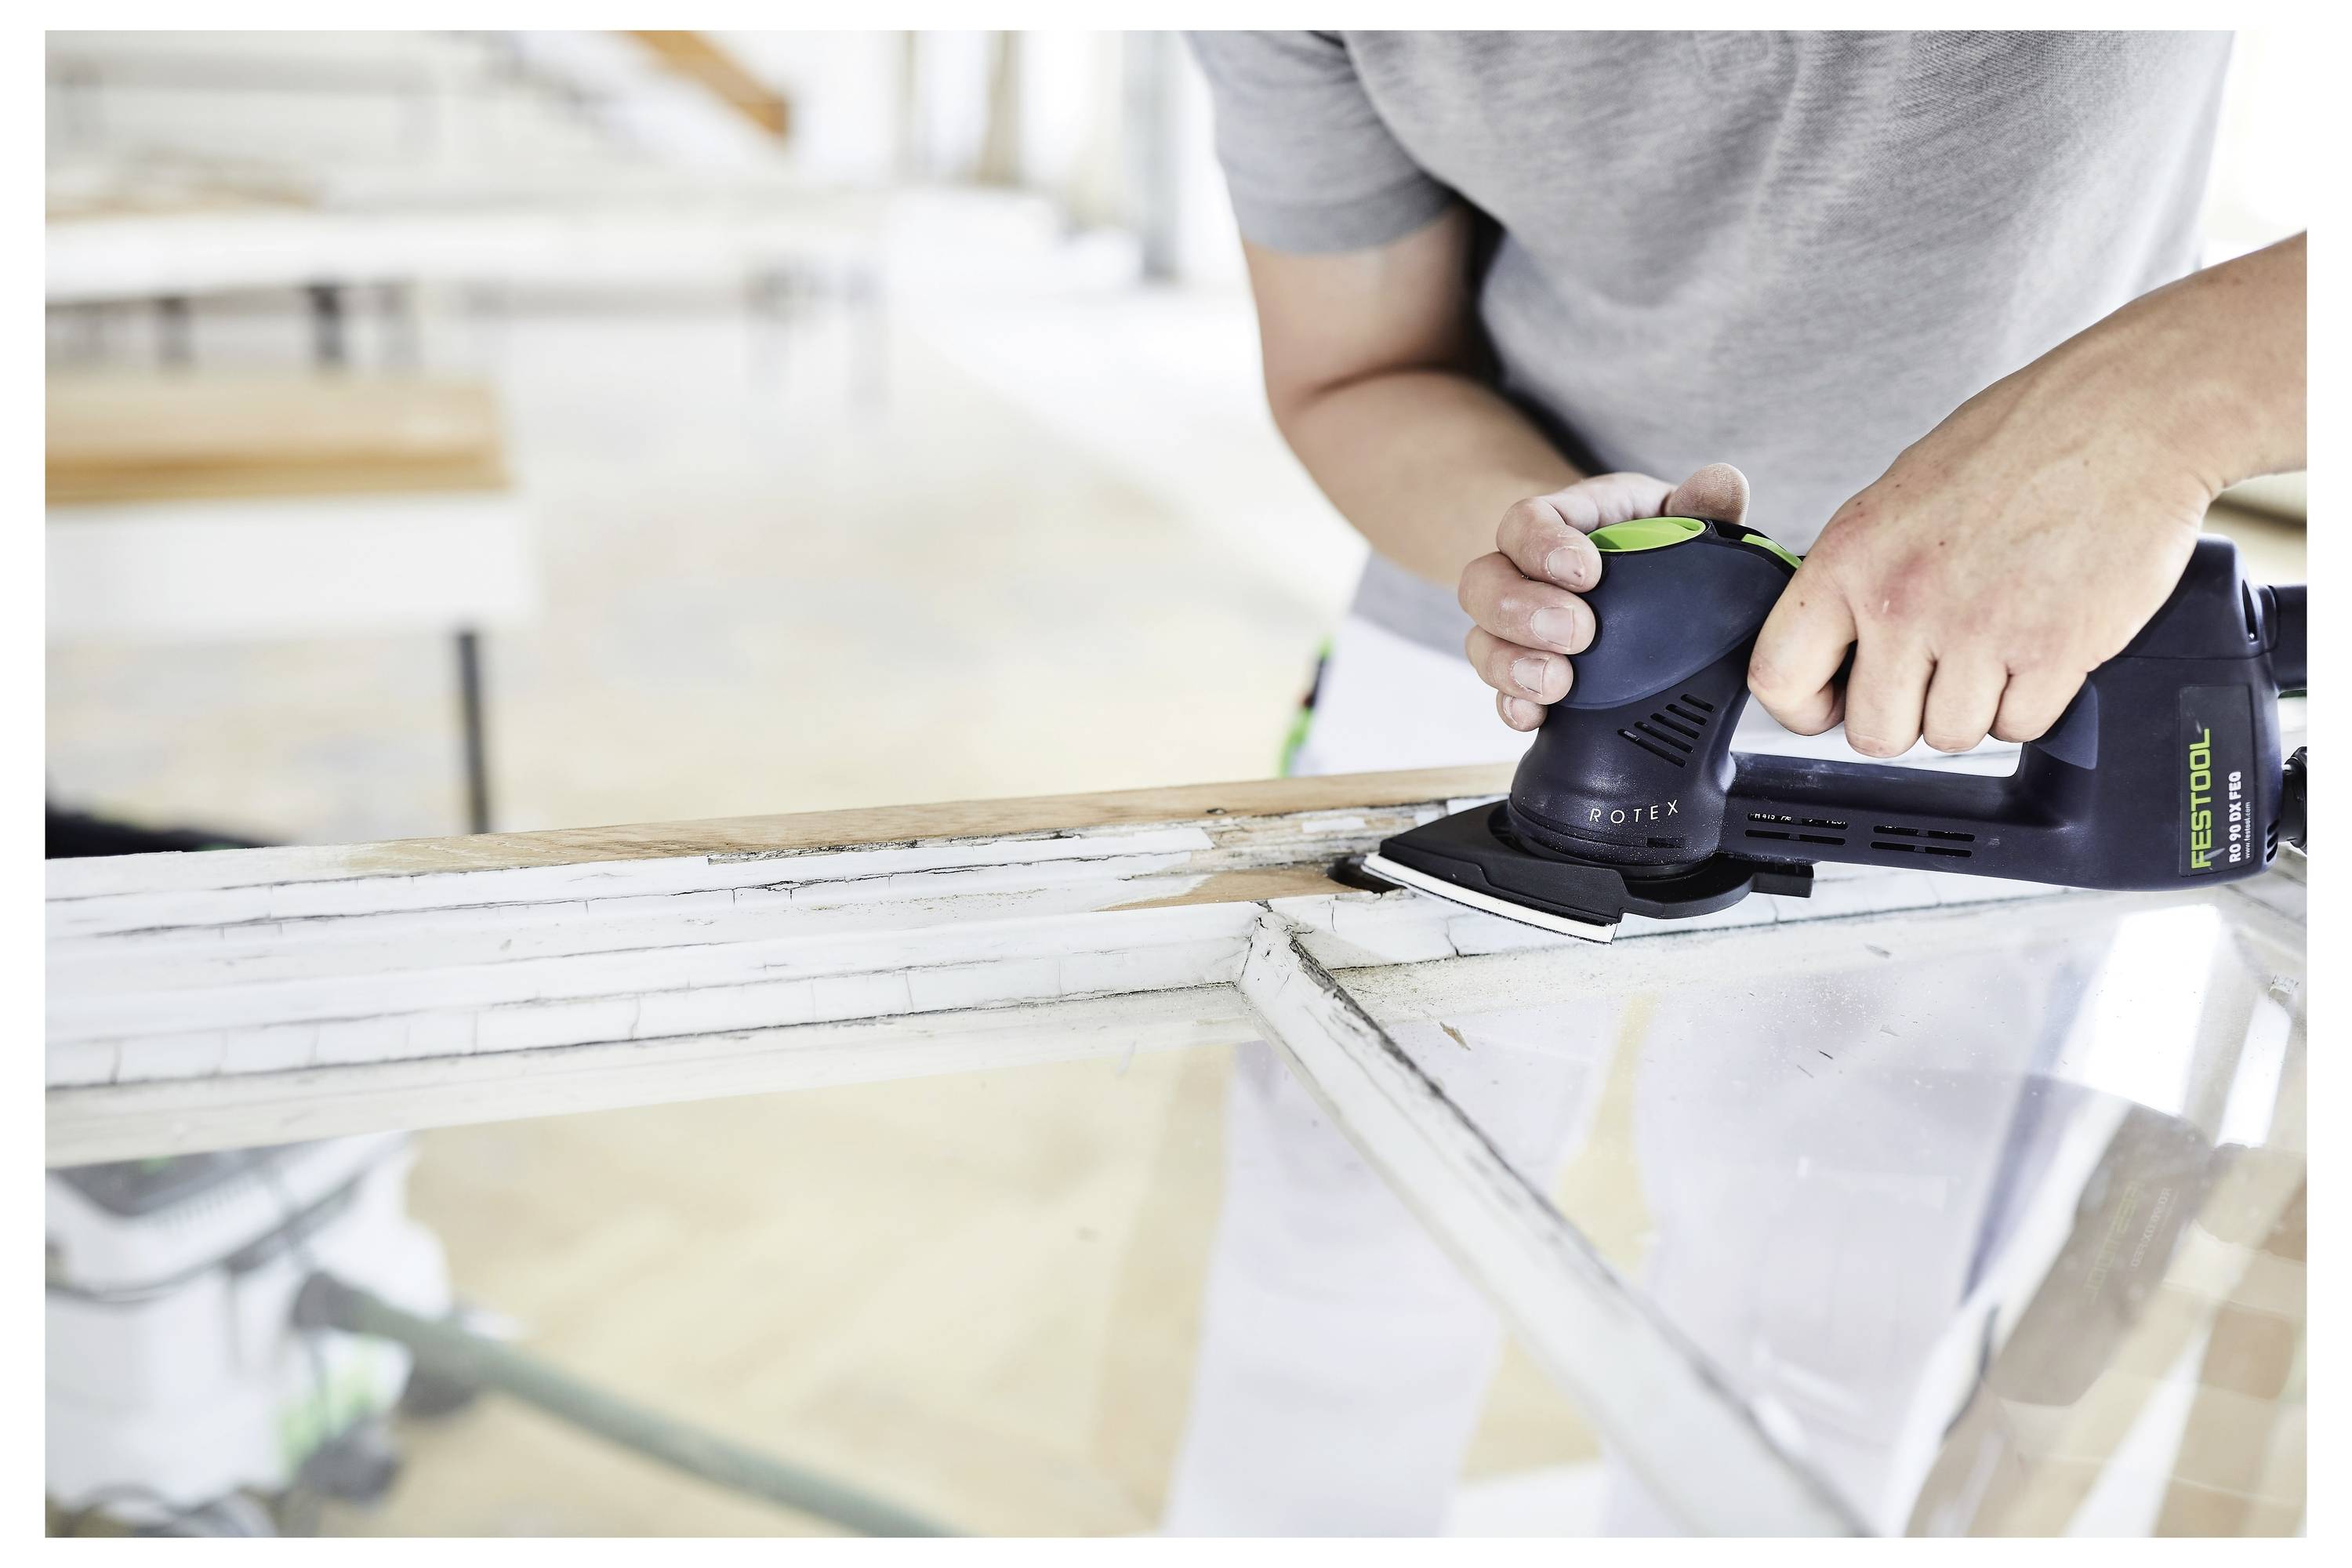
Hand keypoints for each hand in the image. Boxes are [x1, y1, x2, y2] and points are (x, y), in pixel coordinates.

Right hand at [1461, 464, 1751, 729]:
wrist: (1640, 587)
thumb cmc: (1653, 545)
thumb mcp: (1677, 516)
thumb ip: (1702, 503)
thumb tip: (1723, 481)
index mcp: (1562, 522)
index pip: (1525, 521)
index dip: (1543, 547)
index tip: (1586, 572)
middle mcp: (1522, 572)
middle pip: (1483, 582)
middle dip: (1523, 611)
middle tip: (1577, 632)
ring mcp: (1515, 626)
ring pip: (1480, 639)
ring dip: (1512, 664)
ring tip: (1557, 683)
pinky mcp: (1522, 673)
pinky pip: (1498, 691)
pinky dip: (1511, 705)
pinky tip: (1534, 717)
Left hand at [1747, 344, 2215, 756]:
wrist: (2125, 415)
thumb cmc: (2019, 443)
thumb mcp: (1897, 499)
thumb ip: (1857, 579)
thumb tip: (1835, 650)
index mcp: (1849, 558)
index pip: (1777, 677)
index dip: (1805, 707)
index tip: (1832, 703)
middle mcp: (1904, 600)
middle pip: (1875, 733)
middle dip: (1906, 713)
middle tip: (1936, 671)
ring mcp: (1979, 631)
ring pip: (1952, 736)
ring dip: (1975, 704)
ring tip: (1997, 639)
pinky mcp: (2054, 653)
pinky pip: (2020, 727)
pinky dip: (2032, 700)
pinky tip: (2039, 644)